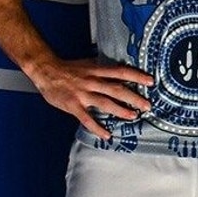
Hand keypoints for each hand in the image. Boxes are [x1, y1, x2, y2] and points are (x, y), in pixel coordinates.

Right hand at [27, 57, 152, 139]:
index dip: (137, 76)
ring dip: (120, 110)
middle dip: (134, 97)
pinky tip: (106, 134)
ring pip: (105, 103)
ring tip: (133, 116)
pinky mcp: (73, 105)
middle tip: (147, 105)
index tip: (151, 81)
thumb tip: (120, 70)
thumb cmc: (69, 68)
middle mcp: (92, 81)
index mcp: (97, 70)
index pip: (121, 72)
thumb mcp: (88, 63)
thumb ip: (103, 68)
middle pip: (117, 89)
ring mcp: (83, 94)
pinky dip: (97, 127)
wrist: (46, 71)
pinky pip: (87, 118)